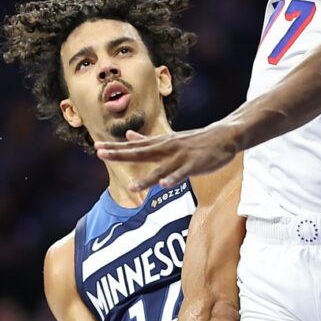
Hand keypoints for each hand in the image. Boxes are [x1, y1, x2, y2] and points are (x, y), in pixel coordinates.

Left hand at [95, 126, 239, 191]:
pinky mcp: (195, 164)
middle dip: (121, 154)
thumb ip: (147, 139)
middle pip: (140, 153)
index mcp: (160, 143)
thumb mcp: (169, 137)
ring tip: (132, 187)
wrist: (223, 135)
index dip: (116, 148)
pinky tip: (165, 186)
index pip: (134, 146)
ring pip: (161, 169)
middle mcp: (167, 148)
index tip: (97, 148)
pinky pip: (183, 174)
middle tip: (100, 153)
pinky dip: (174, 179)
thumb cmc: (196, 139)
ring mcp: (181, 157)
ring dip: (147, 179)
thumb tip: (128, 133)